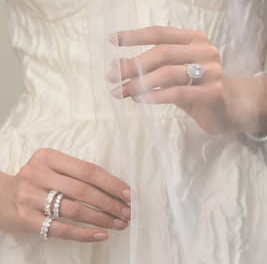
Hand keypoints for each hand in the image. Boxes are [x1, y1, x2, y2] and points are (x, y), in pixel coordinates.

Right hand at [0, 148, 131, 241]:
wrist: (1, 196)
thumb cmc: (38, 180)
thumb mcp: (54, 168)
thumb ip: (78, 174)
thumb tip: (115, 188)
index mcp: (50, 157)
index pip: (88, 170)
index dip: (111, 183)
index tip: (129, 194)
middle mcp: (39, 174)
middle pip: (83, 190)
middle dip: (110, 203)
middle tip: (128, 212)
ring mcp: (30, 197)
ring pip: (74, 210)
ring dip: (101, 218)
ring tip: (120, 223)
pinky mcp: (26, 220)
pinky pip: (61, 229)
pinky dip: (84, 233)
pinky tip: (102, 235)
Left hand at [107, 26, 266, 133]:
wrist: (228, 107)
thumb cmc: (195, 88)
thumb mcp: (171, 75)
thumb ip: (151, 69)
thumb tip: (117, 67)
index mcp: (194, 39)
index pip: (159, 33)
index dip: (134, 36)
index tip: (112, 40)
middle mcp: (204, 50)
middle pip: (161, 53)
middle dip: (132, 65)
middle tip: (111, 76)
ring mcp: (211, 70)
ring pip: (167, 73)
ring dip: (139, 83)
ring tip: (120, 91)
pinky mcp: (213, 92)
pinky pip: (177, 93)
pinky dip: (155, 96)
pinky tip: (139, 100)